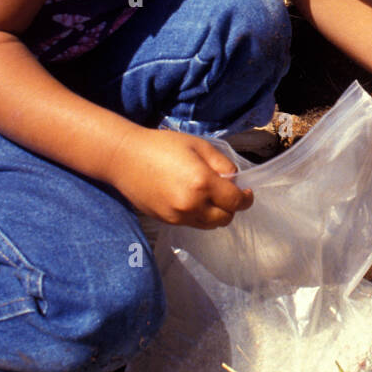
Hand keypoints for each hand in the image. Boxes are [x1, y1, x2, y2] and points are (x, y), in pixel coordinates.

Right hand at [107, 127, 253, 227]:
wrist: (125, 158)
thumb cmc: (163, 145)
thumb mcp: (199, 146)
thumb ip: (222, 164)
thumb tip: (236, 181)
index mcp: (202, 183)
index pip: (236, 202)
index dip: (246, 198)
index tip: (247, 191)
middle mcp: (191, 204)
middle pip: (225, 218)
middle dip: (231, 207)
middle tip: (227, 192)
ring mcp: (177, 216)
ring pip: (209, 225)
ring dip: (215, 213)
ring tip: (209, 196)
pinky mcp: (166, 221)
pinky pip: (192, 224)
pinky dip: (199, 215)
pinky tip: (191, 198)